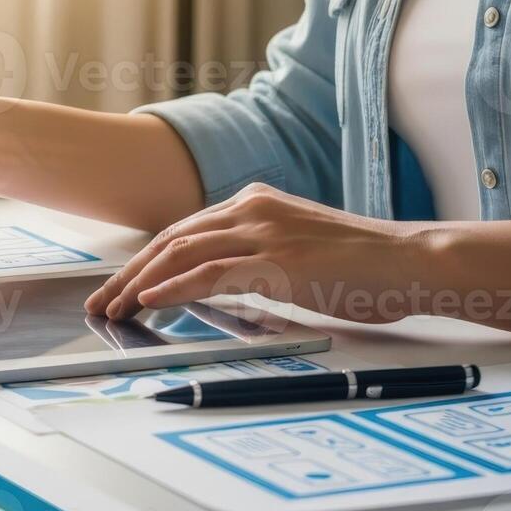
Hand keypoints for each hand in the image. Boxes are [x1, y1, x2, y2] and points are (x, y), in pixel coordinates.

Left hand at [83, 182, 428, 322]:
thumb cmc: (363, 267)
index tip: (118, 285)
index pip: (183, 230)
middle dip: (128, 272)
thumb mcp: (299, 251)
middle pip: (170, 238)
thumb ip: (256, 257)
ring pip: (181, 253)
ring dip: (139, 283)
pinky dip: (173, 286)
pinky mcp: (277, 260)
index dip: (144, 259)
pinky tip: (149, 300)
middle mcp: (252, 208)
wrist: (411, 262)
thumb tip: (218, 283)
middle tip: (99, 300)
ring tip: (112, 308)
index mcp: (255, 202)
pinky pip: (210, 273)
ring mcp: (264, 232)